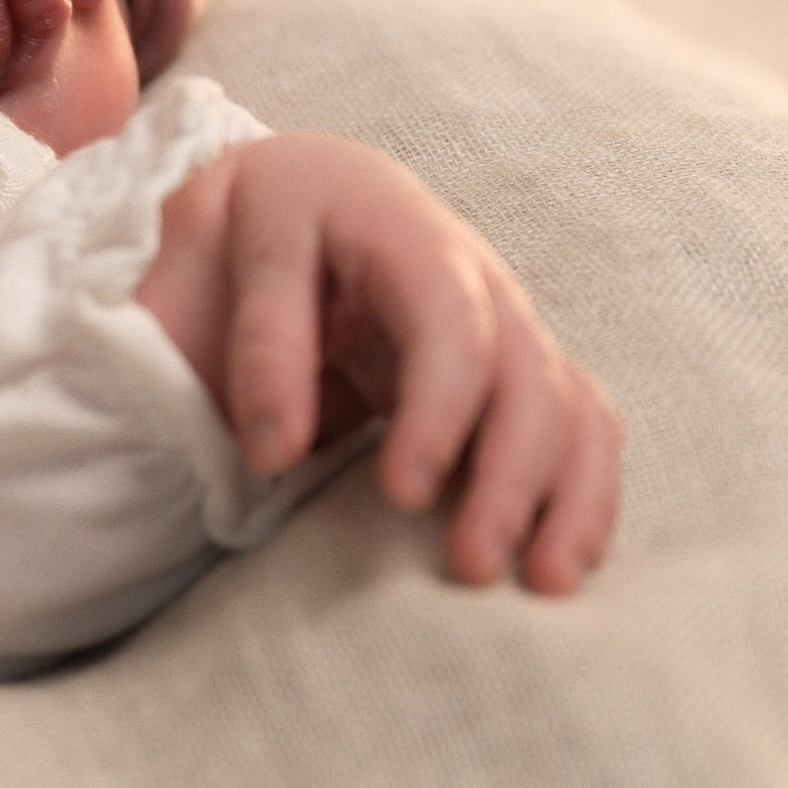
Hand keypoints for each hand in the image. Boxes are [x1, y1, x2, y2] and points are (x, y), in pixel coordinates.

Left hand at [136, 133, 621, 592]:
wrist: (278, 203)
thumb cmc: (234, 239)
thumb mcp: (206, 257)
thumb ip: (248, 344)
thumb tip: (277, 452)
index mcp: (384, 218)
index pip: (445, 313)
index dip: (438, 407)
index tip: (403, 495)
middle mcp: (463, 264)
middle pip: (522, 365)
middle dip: (508, 471)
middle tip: (470, 565)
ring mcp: (497, 314)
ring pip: (563, 397)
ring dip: (561, 493)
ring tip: (539, 584)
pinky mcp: (511, 364)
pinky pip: (576, 421)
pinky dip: (581, 490)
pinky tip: (558, 561)